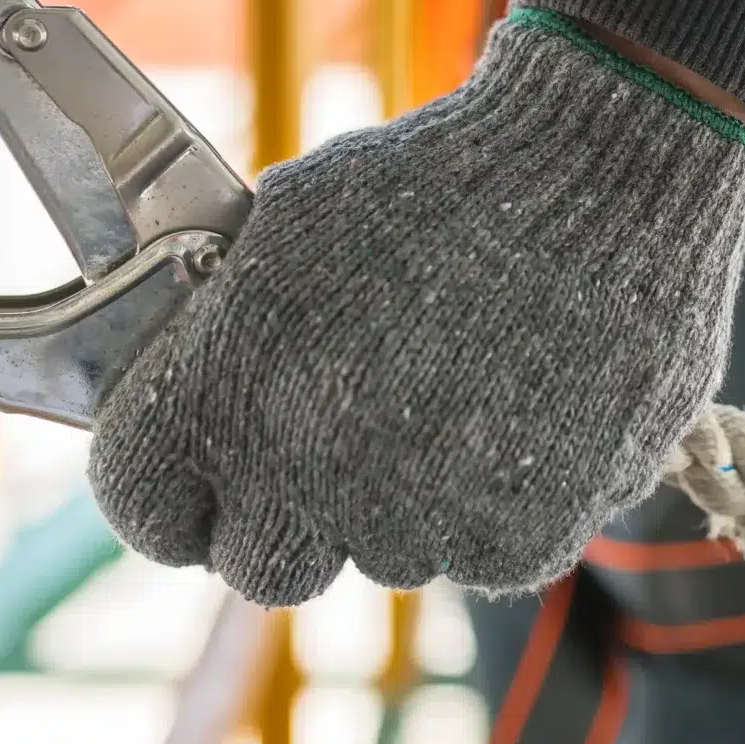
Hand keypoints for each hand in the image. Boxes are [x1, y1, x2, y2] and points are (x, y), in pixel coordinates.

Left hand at [87, 11, 744, 604]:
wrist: (601, 174)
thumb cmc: (438, 180)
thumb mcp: (287, 226)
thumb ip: (222, 328)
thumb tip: (197, 388)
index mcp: (223, 391)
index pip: (144, 505)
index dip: (175, 494)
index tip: (208, 477)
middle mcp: (307, 475)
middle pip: (259, 569)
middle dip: (287, 519)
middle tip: (338, 449)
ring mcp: (415, 520)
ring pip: (381, 556)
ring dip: (402, 502)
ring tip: (456, 394)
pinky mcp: (514, 542)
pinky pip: (476, 553)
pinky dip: (493, 504)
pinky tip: (520, 411)